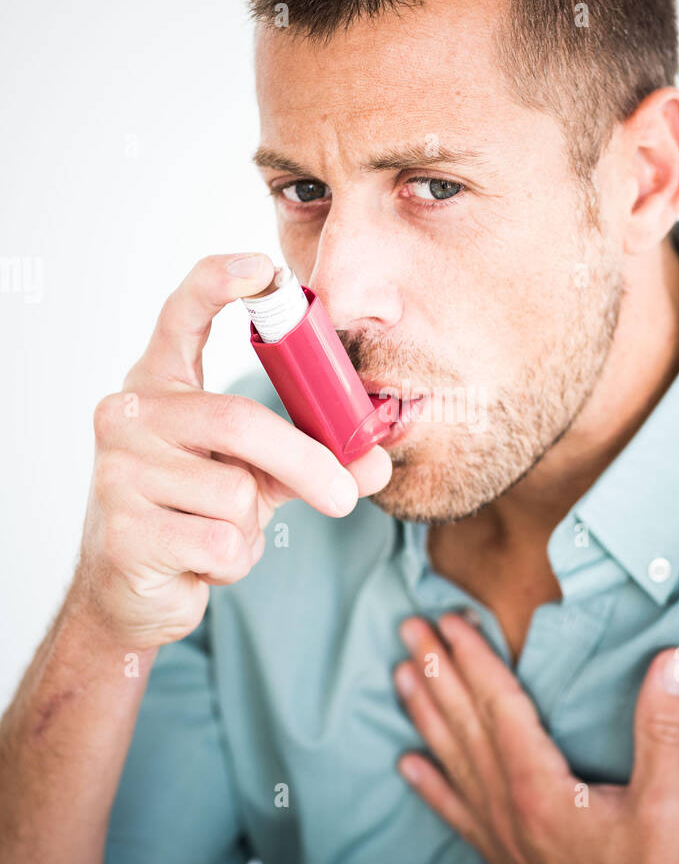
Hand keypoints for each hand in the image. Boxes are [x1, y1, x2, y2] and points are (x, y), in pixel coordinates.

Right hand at [74, 253, 391, 649]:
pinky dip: (232, 562)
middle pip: (240, 421)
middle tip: (345, 495)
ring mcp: (117, 471)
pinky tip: (198, 562)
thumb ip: (313, 460)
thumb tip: (377, 461)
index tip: (264, 269)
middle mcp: (126, 415)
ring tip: (216, 533)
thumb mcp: (254, 477)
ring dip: (250, 526)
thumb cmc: (194, 517)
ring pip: (235, 492)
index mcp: (158, 386)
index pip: (180, 316)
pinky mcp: (124, 531)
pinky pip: (220, 542)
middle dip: (306, 463)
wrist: (130, 594)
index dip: (219, 283)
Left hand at [393, 613, 678, 863]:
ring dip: (424, 714)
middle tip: (409, 626)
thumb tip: (673, 658)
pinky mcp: (503, 860)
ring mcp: (499, 835)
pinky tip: (408, 767)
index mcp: (538, 785)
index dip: (473, 658)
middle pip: (463, 723)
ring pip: (452, 761)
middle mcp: (506, 806)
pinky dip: (430, 786)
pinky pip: (456, 814)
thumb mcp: (665, 804)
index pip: (497, 704)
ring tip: (399, 674)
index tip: (450, 620)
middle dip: (435, 671)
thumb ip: (663, 727)